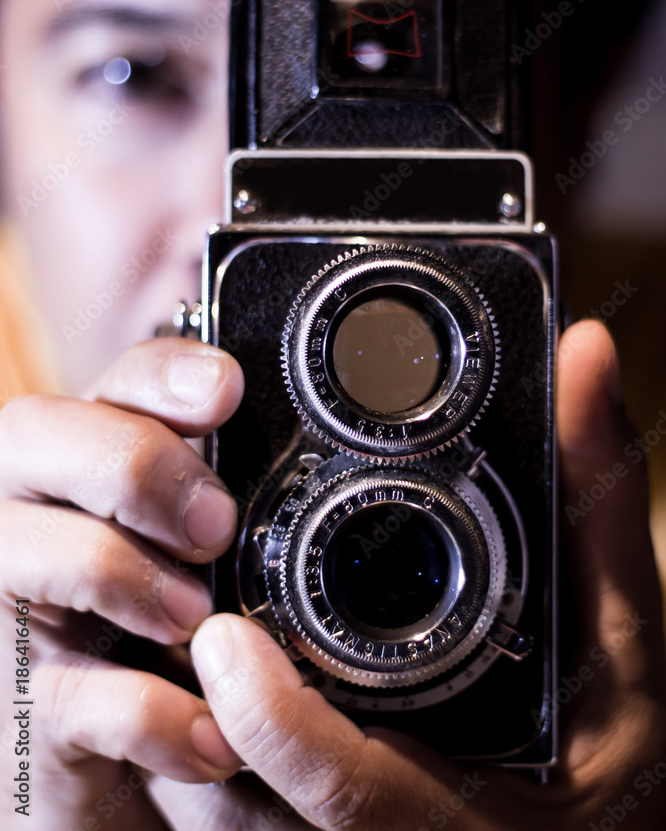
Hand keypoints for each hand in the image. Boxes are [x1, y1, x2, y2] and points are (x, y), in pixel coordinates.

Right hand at [0, 339, 244, 829]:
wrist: (136, 775)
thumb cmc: (178, 637)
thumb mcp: (211, 557)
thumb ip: (231, 504)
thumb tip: (311, 461)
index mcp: (91, 469)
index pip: (111, 385)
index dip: (162, 374)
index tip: (226, 390)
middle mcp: (35, 518)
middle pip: (34, 433)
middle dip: (131, 464)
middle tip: (215, 524)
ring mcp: (15, 612)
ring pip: (17, 546)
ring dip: (117, 571)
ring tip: (196, 619)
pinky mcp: (27, 711)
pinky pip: (61, 696)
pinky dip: (147, 714)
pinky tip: (212, 737)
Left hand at [151, 320, 665, 829]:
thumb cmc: (614, 749)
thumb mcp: (621, 631)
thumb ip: (594, 498)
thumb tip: (582, 353)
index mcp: (484, 817)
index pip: (355, 795)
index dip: (277, 727)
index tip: (224, 639)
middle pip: (257, 821)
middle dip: (198, 728)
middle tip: (174, 627)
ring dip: (188, 746)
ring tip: (174, 652)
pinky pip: (239, 830)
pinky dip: (209, 766)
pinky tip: (207, 694)